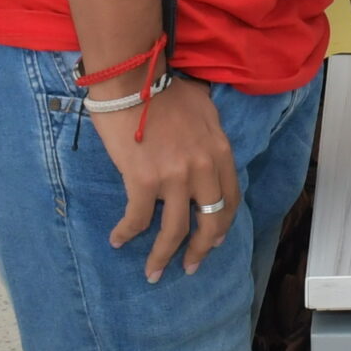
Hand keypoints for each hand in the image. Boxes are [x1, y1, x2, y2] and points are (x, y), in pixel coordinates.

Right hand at [86, 73, 242, 281]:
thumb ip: (208, 137)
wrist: (133, 78)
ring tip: (154, 272)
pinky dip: (127, 233)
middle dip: (201, 251)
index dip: (223, 224)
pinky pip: (139, 219)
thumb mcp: (203, 109)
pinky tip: (119, 240)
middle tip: (190, 268)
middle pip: (210, 222)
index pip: (230, 198)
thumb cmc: (164, 88)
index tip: (215, 240)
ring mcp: (175, 177)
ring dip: (162, 257)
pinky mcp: (144, 181)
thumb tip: (205, 153)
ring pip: (174, 231)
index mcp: (220, 151)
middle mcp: (203, 168)